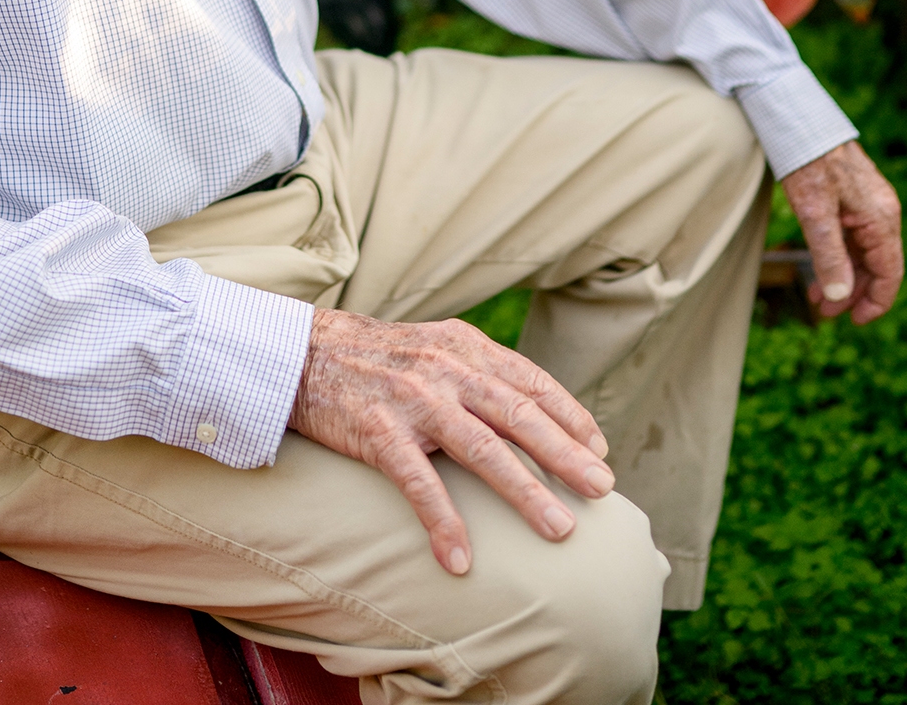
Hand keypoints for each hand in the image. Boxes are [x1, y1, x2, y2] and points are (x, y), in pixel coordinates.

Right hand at [288, 307, 615, 576]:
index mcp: (470, 350)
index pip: (534, 383)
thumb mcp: (439, 347)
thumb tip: (530, 407)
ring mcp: (416, 401)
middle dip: (566, 455)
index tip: (599, 450)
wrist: (305, 354)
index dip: (571, 417)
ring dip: (526, 493)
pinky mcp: (378, 432)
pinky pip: (419, 484)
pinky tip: (461, 559)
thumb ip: (481, 372)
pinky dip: (444, 522)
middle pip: (521, 417)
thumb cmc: (381, 358)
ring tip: (558, 530)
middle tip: (602, 490)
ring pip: (484, 451)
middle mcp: (451, 370)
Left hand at [779, 139, 903, 322]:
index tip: (853, 322)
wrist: (804, 124)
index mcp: (881, 219)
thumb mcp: (815, 215)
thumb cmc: (810, 166)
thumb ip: (830, 256)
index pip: (890, 274)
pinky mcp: (857, 202)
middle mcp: (883, 214)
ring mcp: (871, 208)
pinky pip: (855, 239)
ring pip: (865, 255)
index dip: (875, 302)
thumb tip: (840, 296)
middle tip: (823, 311)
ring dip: (844, 278)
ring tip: (817, 295)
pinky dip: (840, 258)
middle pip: (878, 267)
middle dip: (853, 294)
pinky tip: (820, 268)